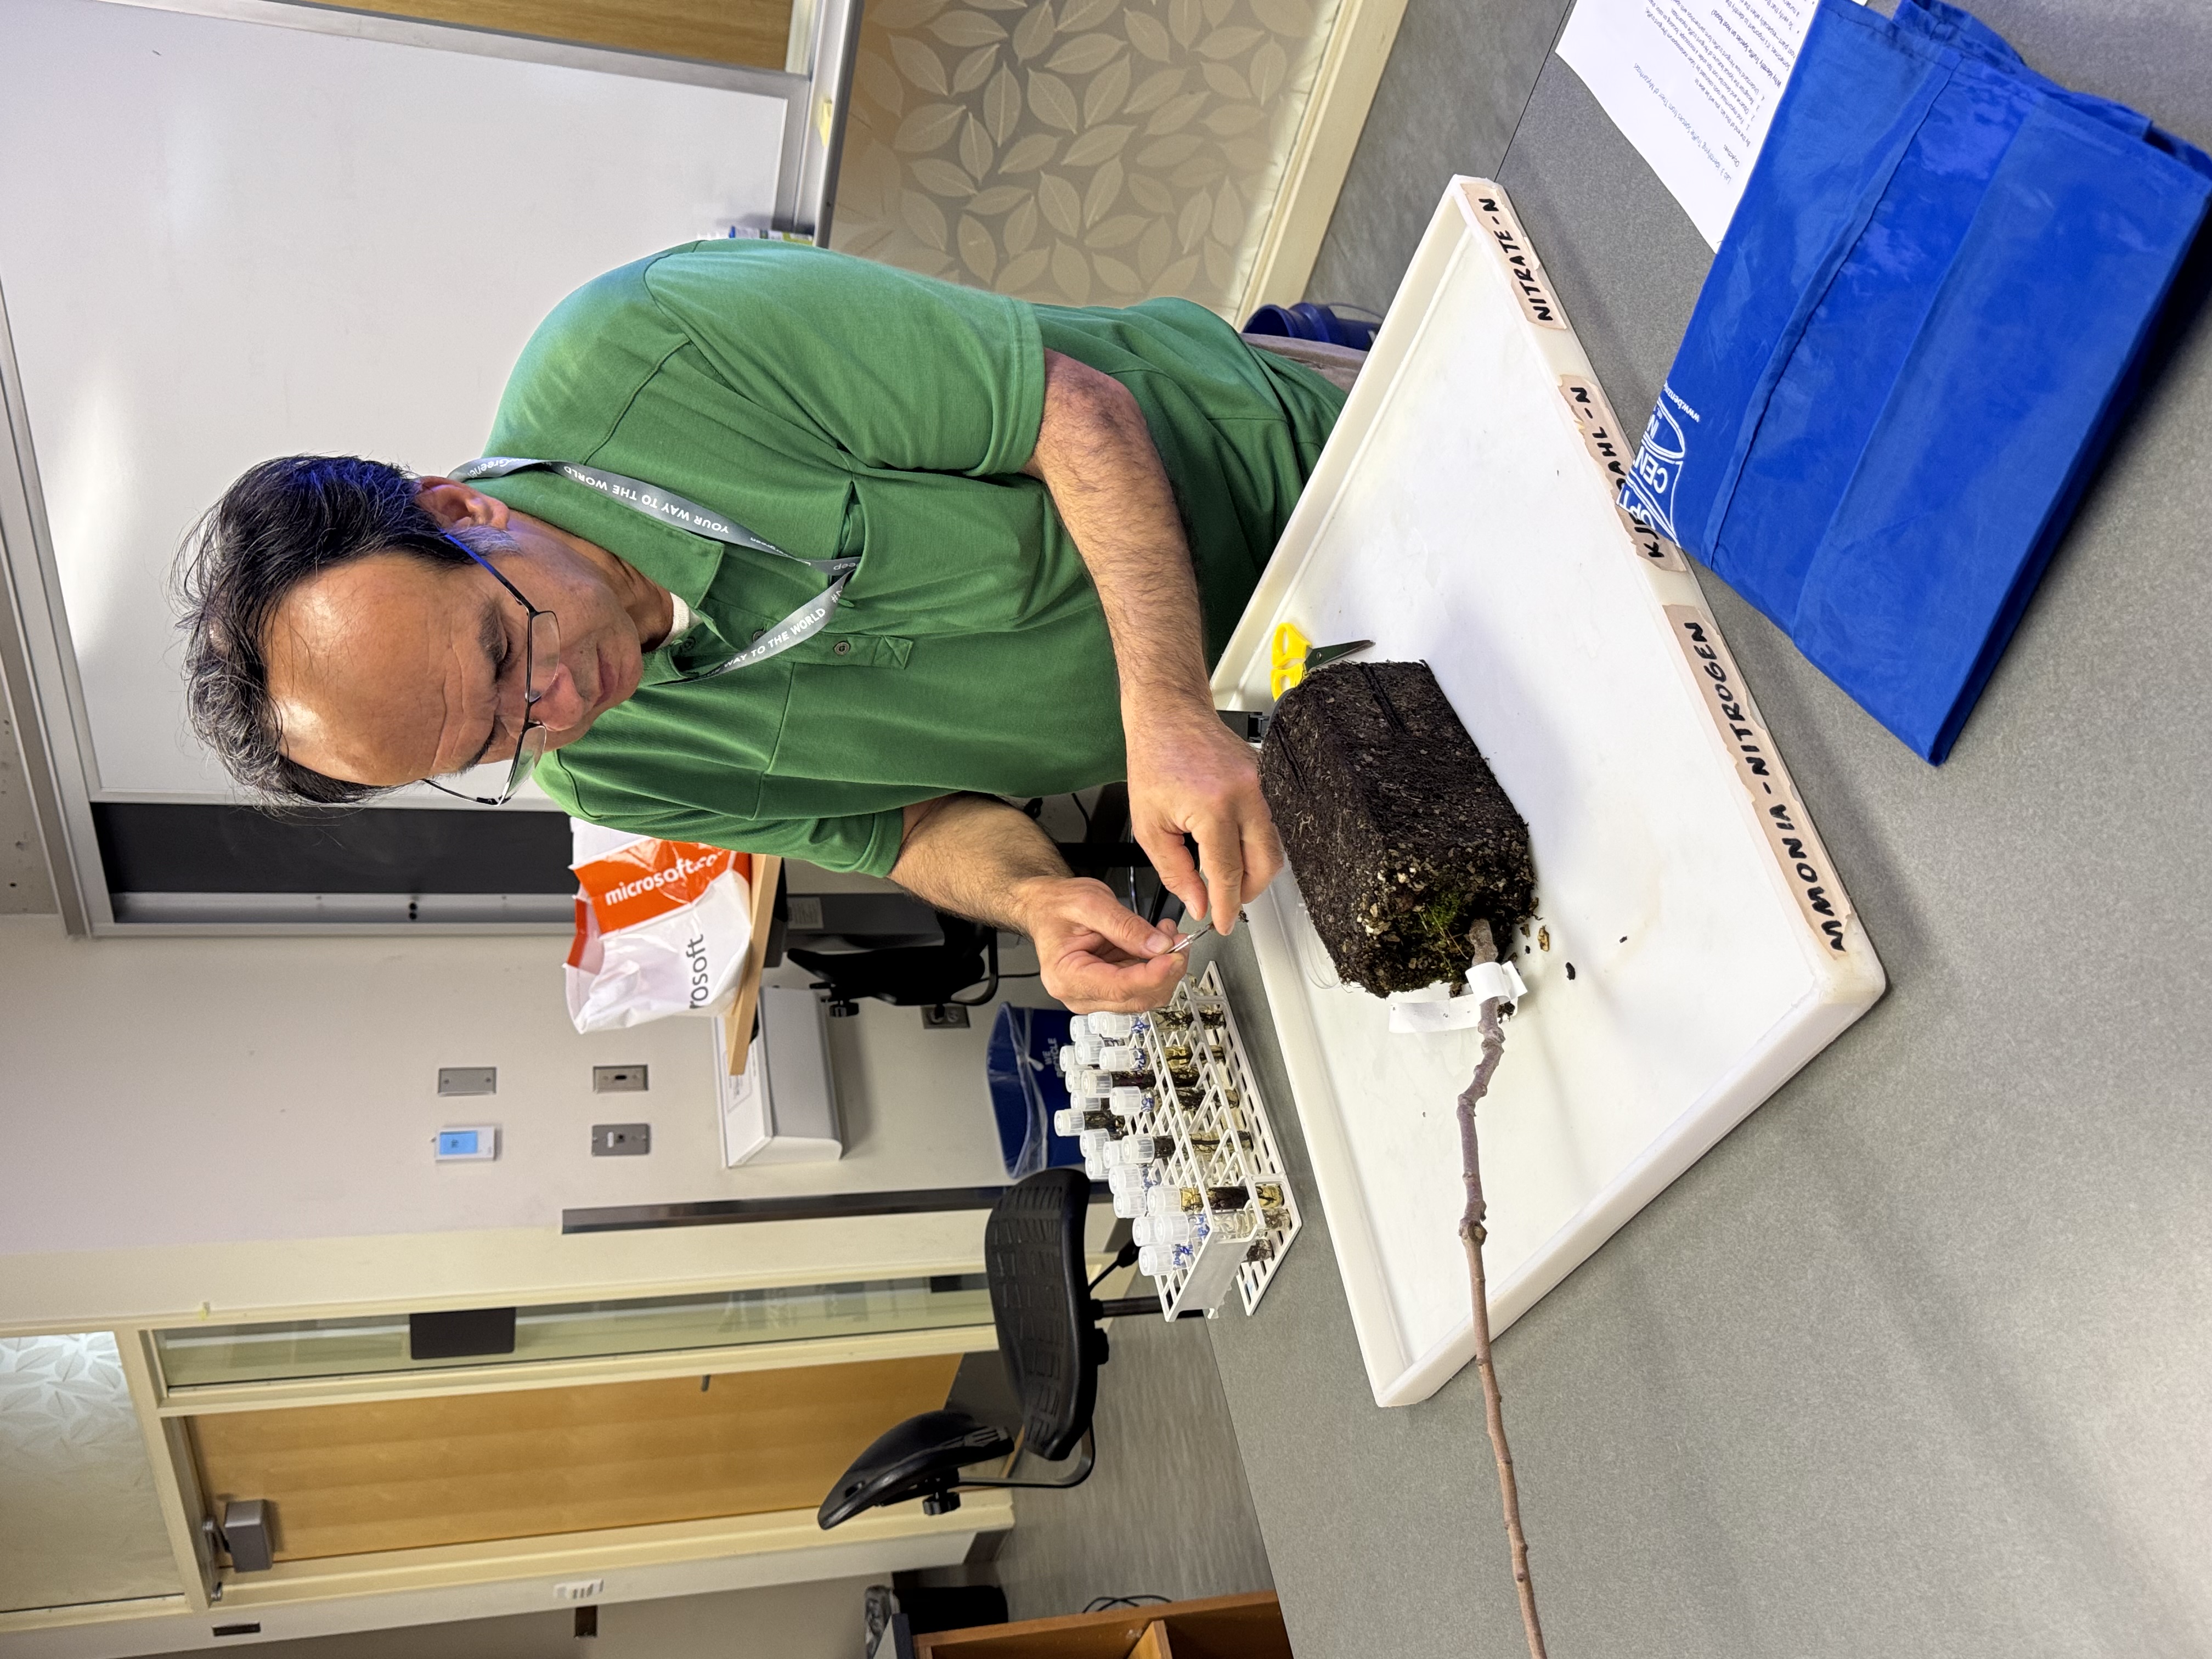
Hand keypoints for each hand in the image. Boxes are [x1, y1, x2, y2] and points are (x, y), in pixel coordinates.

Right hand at [1012, 875, 1189, 1012]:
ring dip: (1165, 969)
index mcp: (1066, 977)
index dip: (1153, 975)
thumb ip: (1127, 926)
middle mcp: (1080, 995)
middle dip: (1165, 971)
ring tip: (1168, 935)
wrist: (1047, 908)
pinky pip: (1143, 986)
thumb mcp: (1091, 903)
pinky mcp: (1110, 991)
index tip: (1175, 957)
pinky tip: (1158, 944)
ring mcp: (1096, 996)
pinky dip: (1157, 967)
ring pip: (1145, 996)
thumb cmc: (1058, 907)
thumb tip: (1160, 946)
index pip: (1119, 987)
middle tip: (1179, 940)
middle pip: (1136, 998)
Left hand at [1123, 699, 1283, 935]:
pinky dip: (1255, 843)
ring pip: (1275, 845)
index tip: (1220, 923)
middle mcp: (1248, 795)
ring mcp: (1263, 784)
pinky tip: (1232, 847)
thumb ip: (1175, 871)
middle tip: (1226, 901)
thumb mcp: (1150, 825)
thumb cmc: (1155, 757)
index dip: (1226, 905)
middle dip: (1248, 891)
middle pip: (1267, 864)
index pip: (1229, 873)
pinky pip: (1271, 822)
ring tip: (1225, 877)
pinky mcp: (1267, 778)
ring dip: (1254, 869)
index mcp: (1215, 807)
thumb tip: (1198, 902)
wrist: (1169, 713)